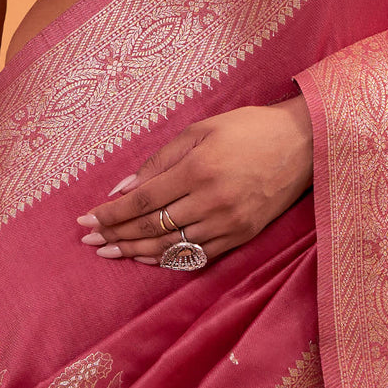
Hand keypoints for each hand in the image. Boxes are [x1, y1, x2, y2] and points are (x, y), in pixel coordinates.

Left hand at [76, 96, 314, 264]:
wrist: (302, 144)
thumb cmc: (249, 128)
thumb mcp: (201, 130)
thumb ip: (160, 160)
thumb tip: (122, 188)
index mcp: (197, 169)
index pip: (142, 201)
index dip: (111, 214)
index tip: (85, 221)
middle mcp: (210, 200)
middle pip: (152, 228)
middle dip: (116, 235)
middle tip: (90, 241)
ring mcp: (227, 222)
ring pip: (172, 247)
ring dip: (136, 252)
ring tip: (111, 253)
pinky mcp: (241, 235)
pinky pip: (198, 255)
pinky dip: (169, 259)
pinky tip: (149, 258)